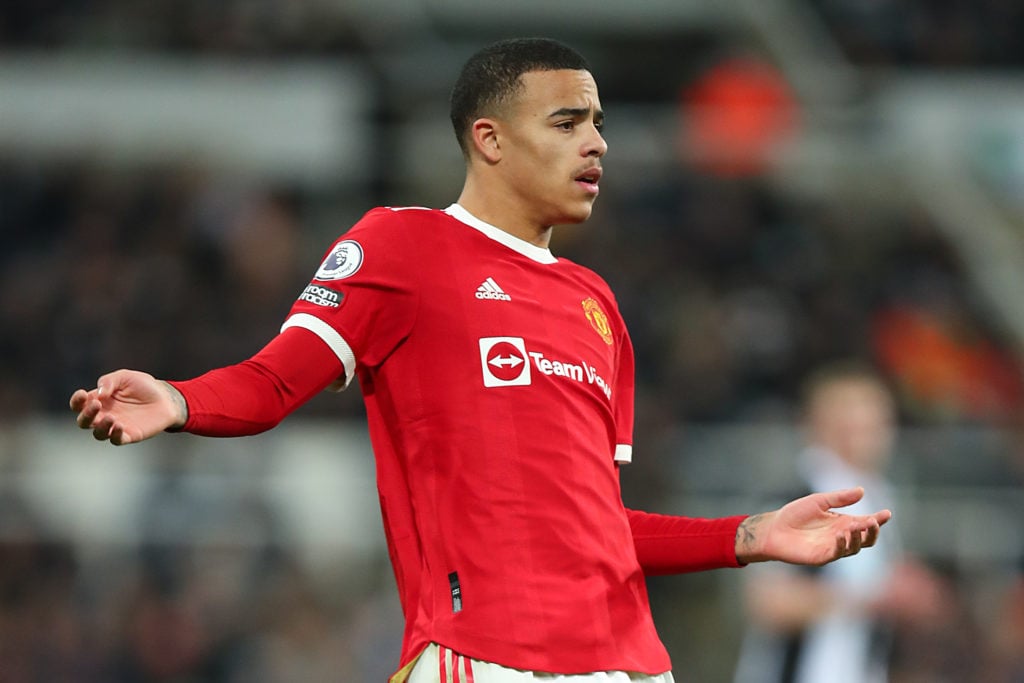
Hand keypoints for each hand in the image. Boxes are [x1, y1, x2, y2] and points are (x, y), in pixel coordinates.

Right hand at [70, 370, 186, 444]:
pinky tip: (119, 425)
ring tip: (110, 417)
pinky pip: (116, 440)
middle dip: (86, 415)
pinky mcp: (129, 435)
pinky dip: (115, 435)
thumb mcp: (125, 377)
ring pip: (98, 434)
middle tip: (97, 405)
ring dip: (100, 427)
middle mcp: (104, 415)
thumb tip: (99, 394)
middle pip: (84, 422)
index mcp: (99, 401)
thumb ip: (109, 382)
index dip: (76, 401)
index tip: (82, 394)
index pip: (79, 405)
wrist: (166, 398)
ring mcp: (116, 426)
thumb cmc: (143, 386)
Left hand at [736, 487, 891, 565]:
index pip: (866, 522)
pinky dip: (842, 545)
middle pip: (867, 539)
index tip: (887, 513)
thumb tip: (862, 490)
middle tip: (872, 521)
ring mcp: (833, 547)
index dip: (879, 519)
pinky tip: (840, 535)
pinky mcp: (822, 556)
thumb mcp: (819, 501)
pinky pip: (838, 553)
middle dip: (873, 531)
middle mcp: (842, 536)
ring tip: (856, 526)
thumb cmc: (795, 515)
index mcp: (843, 522)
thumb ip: (840, 498)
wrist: (774, 528)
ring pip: (855, 547)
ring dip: (858, 537)